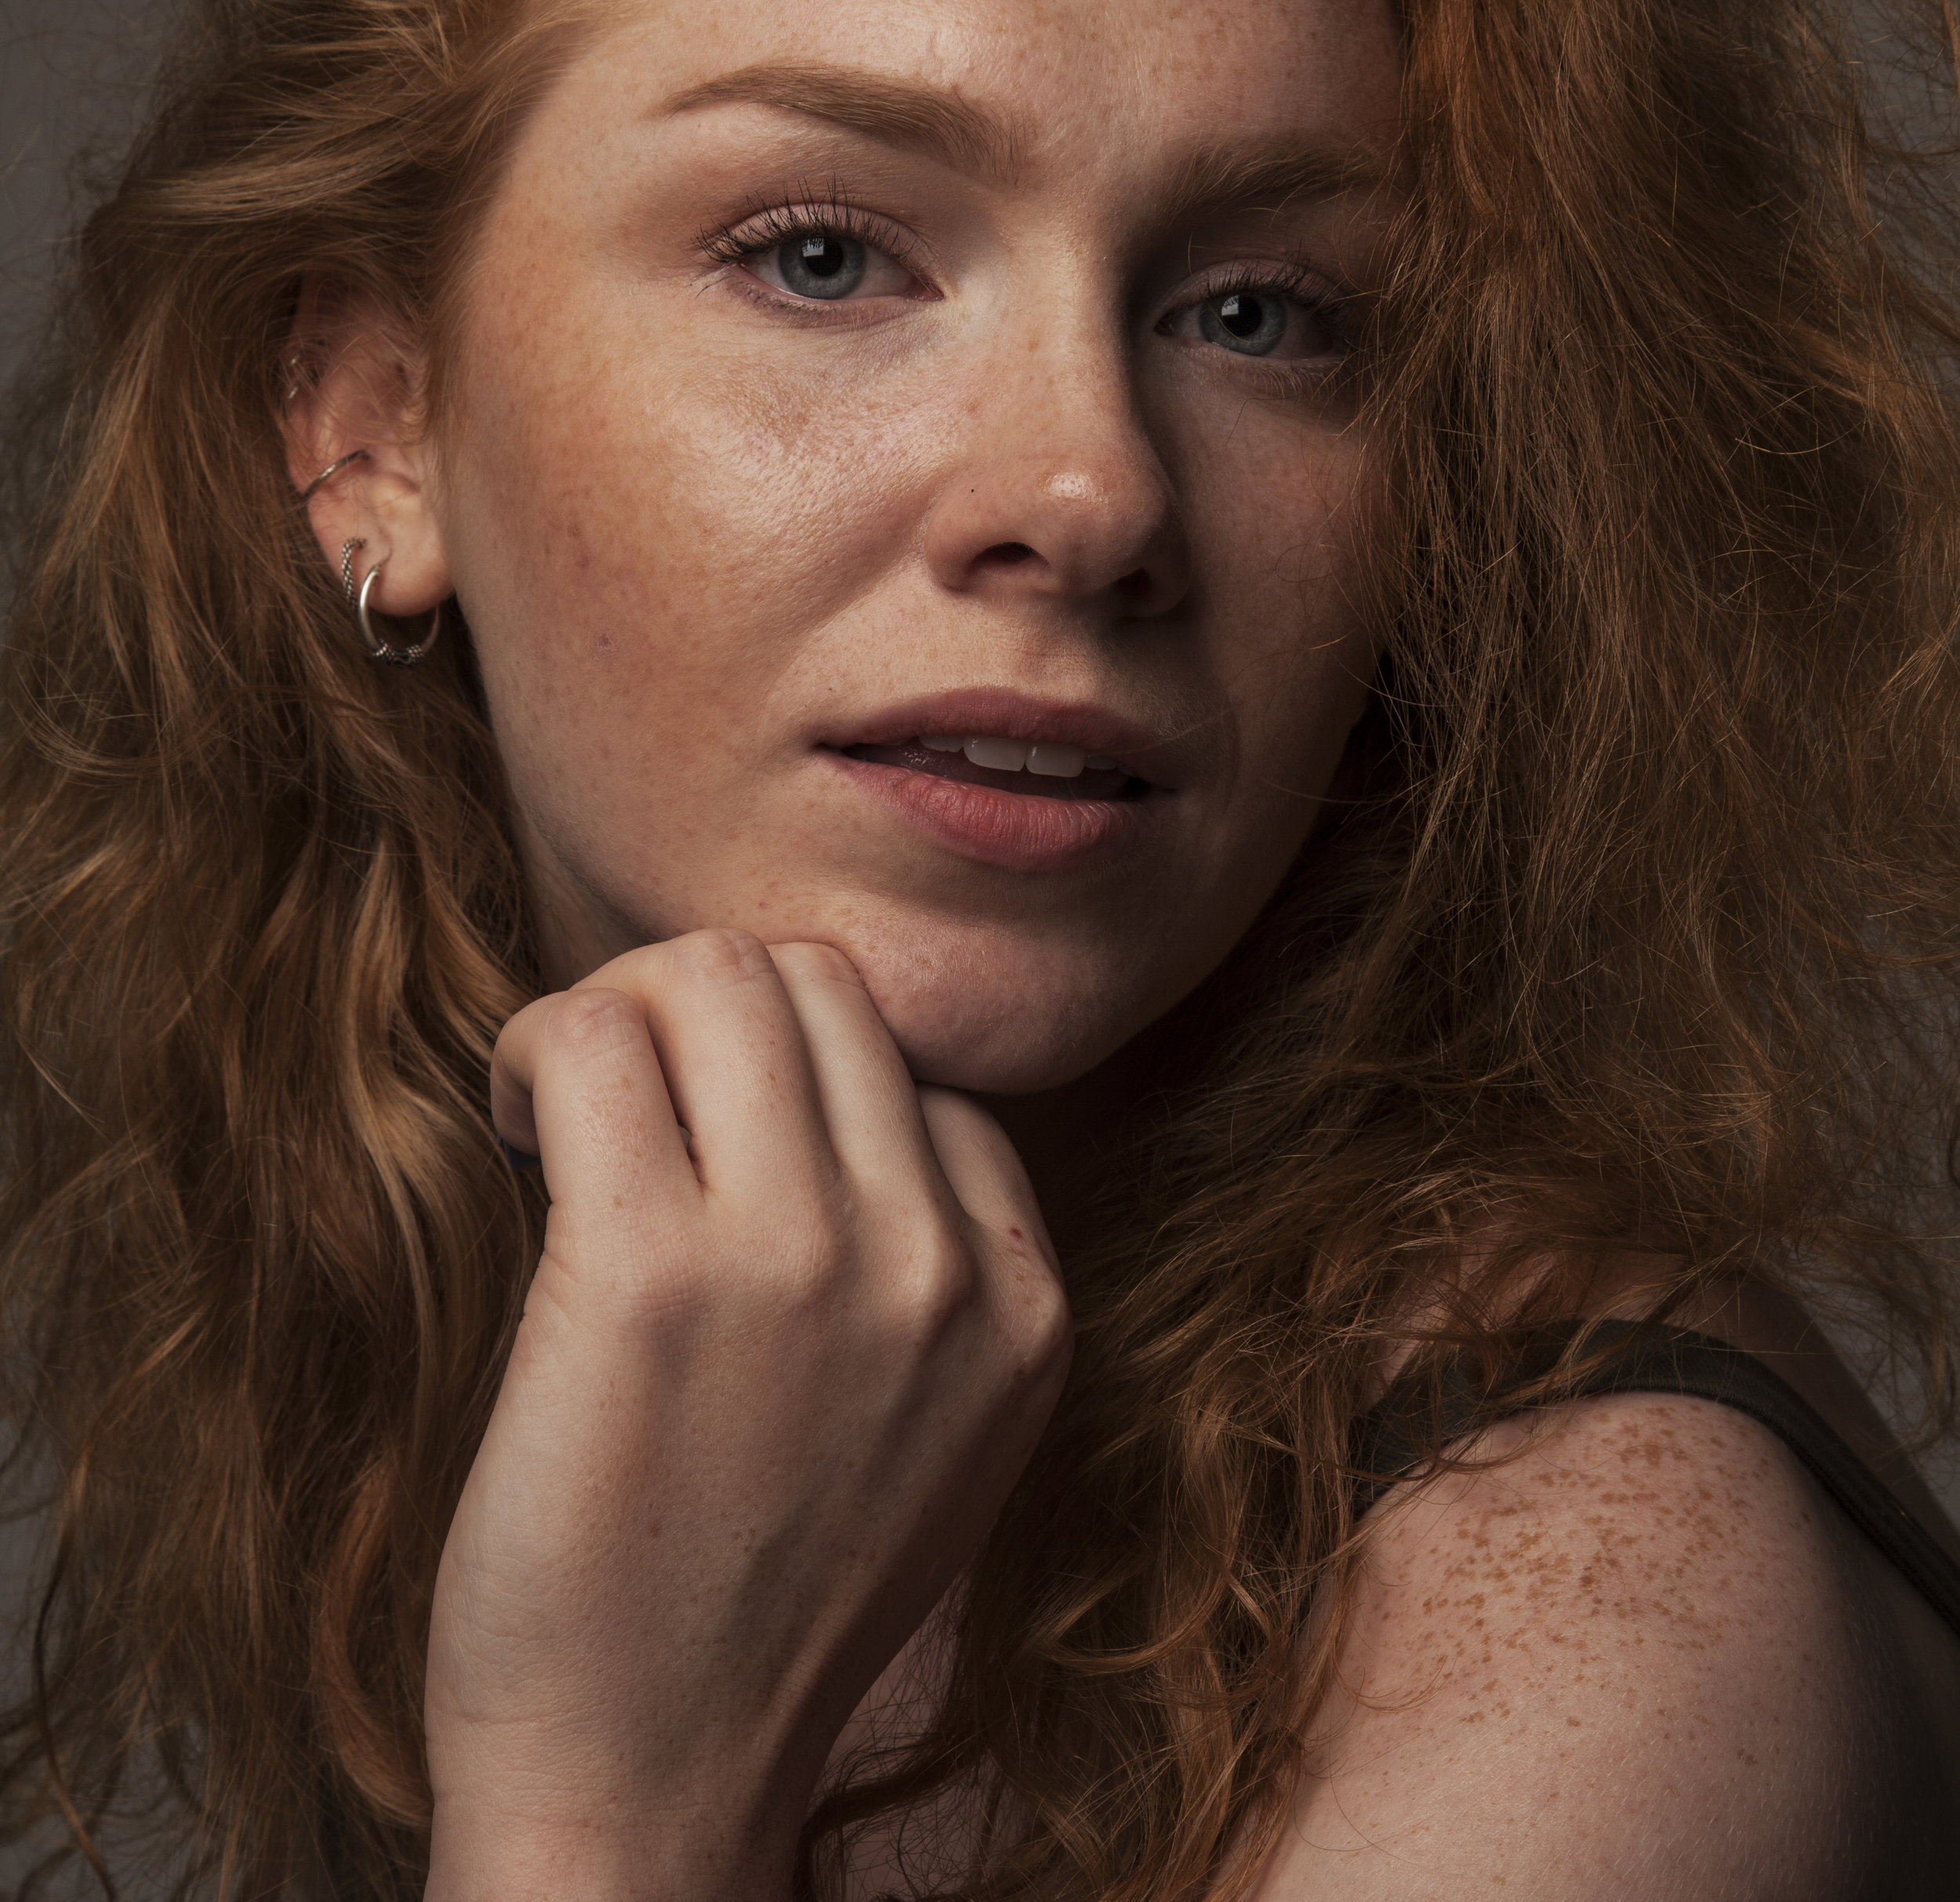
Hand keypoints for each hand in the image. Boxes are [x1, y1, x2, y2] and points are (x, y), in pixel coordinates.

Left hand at [422, 930, 1071, 1901]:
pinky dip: (533, 1048)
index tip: (712, 1163)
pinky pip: (591, 1034)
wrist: (647, 1784)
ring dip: (620, 1012)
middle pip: (821, 983)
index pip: (915, 1069)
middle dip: (704, 1011)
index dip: (790, 1092)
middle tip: (622, 1106)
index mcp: (1021, 1304)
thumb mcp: (932, 1433)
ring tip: (561, 1115)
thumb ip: (924, 1270)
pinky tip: (512, 1133)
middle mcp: (936, 1264)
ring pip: (719, 971)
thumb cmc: (754, 1598)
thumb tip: (810, 1088)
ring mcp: (803, 1258)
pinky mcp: (648, 1272)